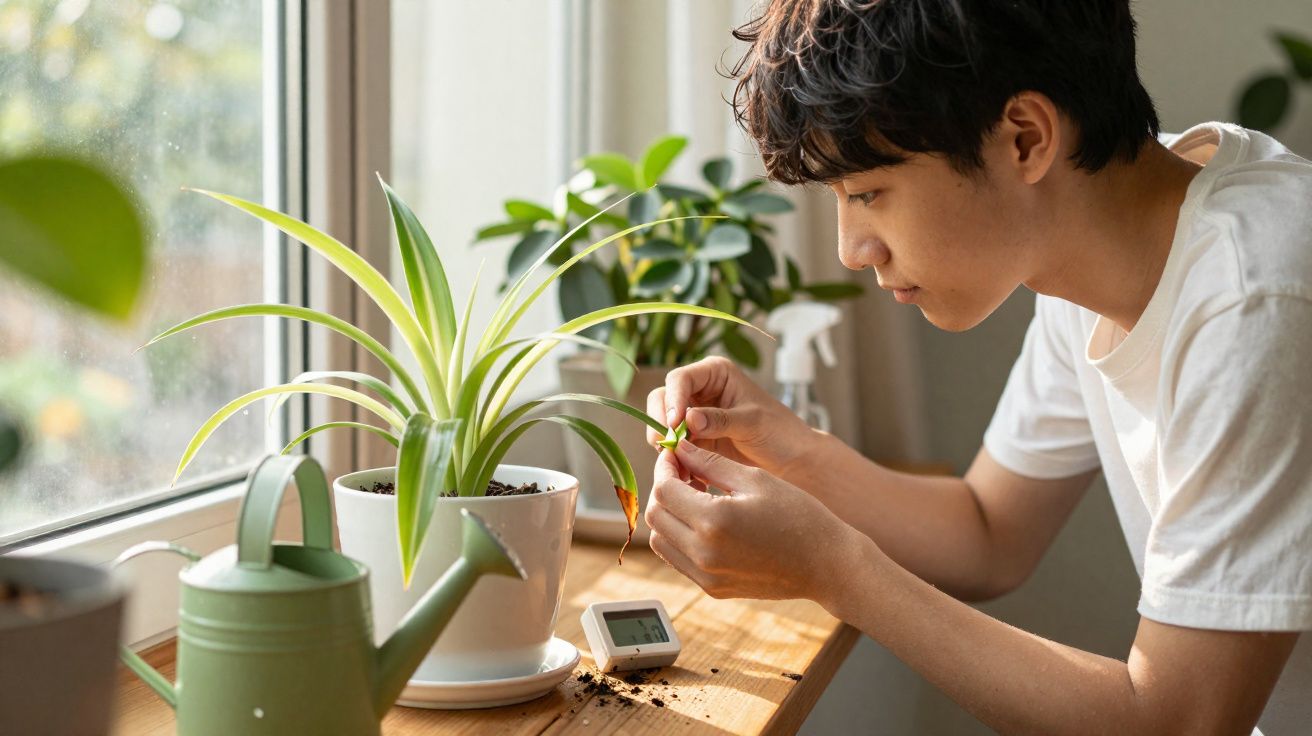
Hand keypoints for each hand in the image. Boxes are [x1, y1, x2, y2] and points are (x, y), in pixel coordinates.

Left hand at [644, 439, 862, 604]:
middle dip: (663, 489)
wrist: (826, 565)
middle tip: (683, 472)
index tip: (676, 455)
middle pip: (657, 515)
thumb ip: (710, 463)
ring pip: (661, 540)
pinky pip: (677, 560)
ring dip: (669, 514)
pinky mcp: (712, 589)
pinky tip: (703, 520)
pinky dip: (679, 537)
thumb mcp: (754, 479)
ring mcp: (706, 576)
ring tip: (694, 496)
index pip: (664, 490)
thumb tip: (679, 448)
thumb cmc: (799, 516)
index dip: (665, 467)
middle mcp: (703, 553)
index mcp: (714, 521)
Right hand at [646, 356, 817, 480]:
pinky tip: (688, 479)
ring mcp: (694, 417)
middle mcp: (699, 391)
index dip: (672, 400)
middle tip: (669, 447)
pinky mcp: (694, 442)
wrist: (792, 461)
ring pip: (662, 427)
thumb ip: (721, 420)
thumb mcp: (752, 422)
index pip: (680, 379)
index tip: (674, 425)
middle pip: (662, 400)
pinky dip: (676, 463)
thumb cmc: (780, 432)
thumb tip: (689, 419)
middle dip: (661, 424)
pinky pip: (673, 449)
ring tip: (681, 467)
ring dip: (667, 447)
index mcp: (715, 374)